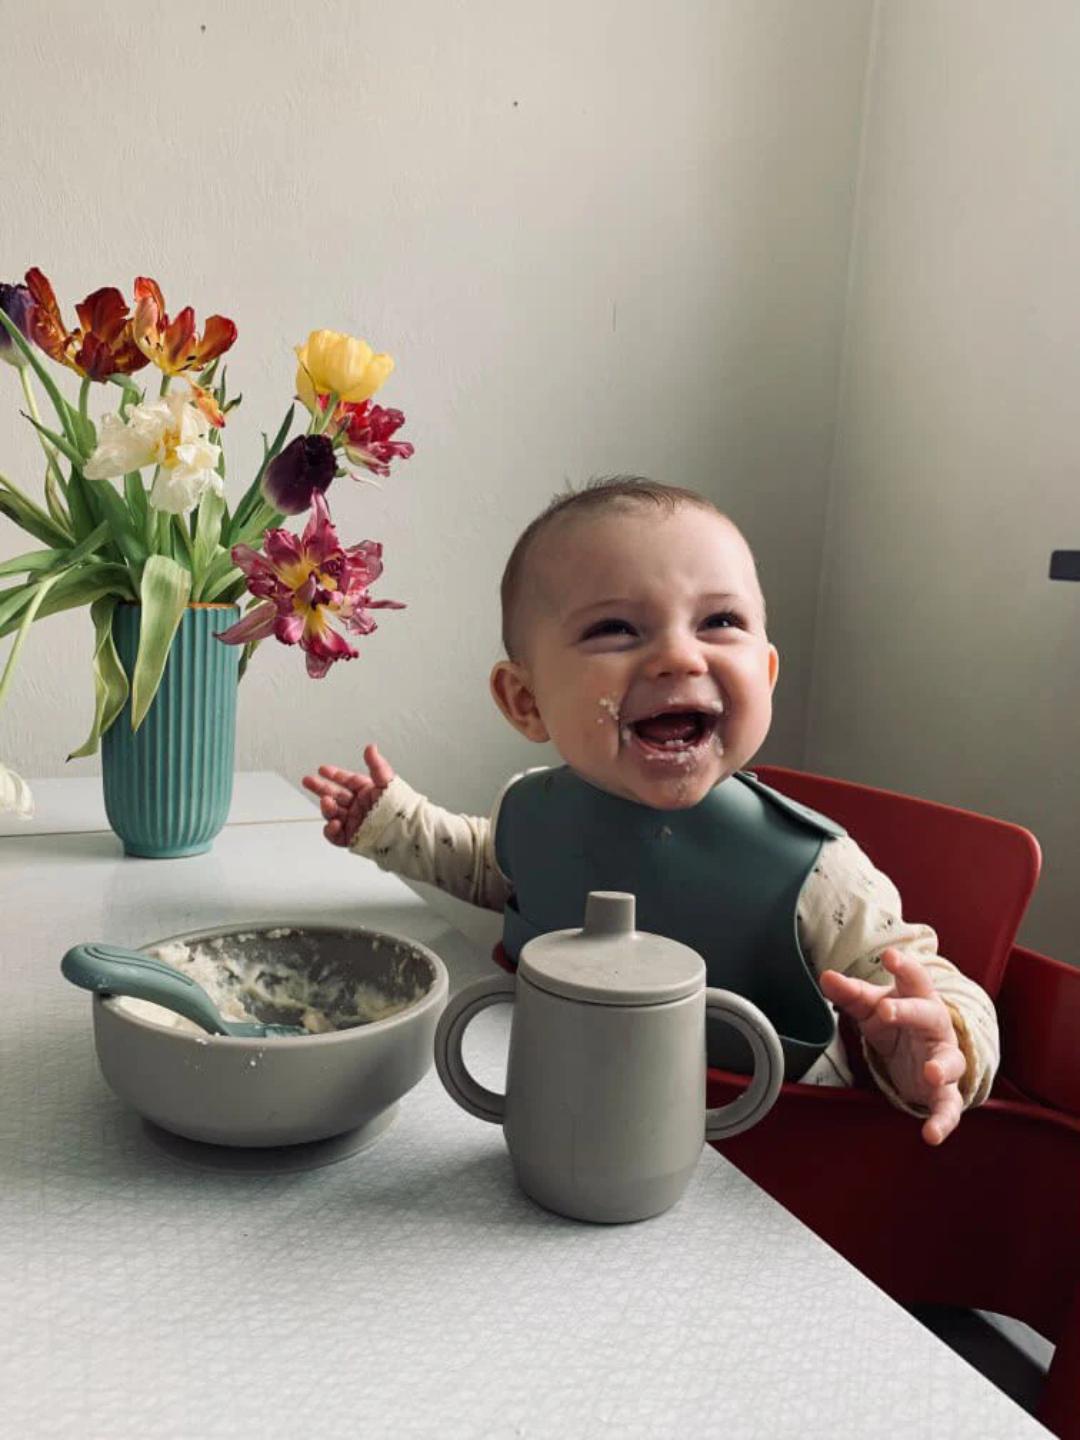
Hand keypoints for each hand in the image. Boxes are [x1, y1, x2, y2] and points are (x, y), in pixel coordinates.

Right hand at [301, 744, 395, 847]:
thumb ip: (377, 766)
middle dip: (320, 787)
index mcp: (367, 792)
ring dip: (326, 807)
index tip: (322, 769)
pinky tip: (333, 823)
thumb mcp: (388, 784)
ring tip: (326, 802)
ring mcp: (354, 822)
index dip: (334, 775)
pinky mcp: (352, 838)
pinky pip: (335, 835)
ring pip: (333, 813)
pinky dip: (330, 830)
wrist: (407, 834)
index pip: (347, 781)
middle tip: (308, 780)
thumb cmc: (401, 809)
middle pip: (335, 795)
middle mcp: (358, 806)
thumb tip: (371, 748)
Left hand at [818, 949, 966, 1145]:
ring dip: (942, 1068)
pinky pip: (948, 1106)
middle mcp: (936, 1026)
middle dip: (908, 1011)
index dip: (903, 967)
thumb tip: (826, 976)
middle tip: (885, 1010)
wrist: (921, 1051)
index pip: (913, 979)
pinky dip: (943, 1121)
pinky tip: (931, 1134)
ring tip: (931, 1074)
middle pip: (927, 1014)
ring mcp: (943, 1058)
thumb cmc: (895, 1020)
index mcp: (918, 998)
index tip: (890, 956)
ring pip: (950, 1061)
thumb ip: (850, 994)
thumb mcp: (871, 1007)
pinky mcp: (944, 1091)